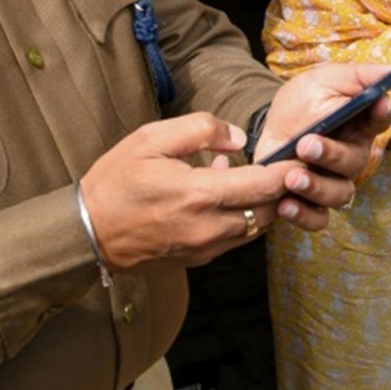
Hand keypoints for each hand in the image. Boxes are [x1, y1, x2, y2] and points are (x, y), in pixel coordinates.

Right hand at [80, 113, 296, 270]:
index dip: (291, 171)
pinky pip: (237, 238)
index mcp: (200, 194)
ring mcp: (205, 247)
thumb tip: (239, 139)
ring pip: (257, 227)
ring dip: (265, 204)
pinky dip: (244, 218)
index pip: (266, 185)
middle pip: (270, 210)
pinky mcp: (199, 259)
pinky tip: (230, 196)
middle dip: (284, 189)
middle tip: (290, 165)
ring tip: (258, 177)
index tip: (302, 156)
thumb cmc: (117, 181)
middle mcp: (209, 227)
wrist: (88, 232)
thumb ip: (201, 130)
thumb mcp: (151, 139)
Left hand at [254, 62, 390, 222]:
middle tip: (306, 144)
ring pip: (340, 194)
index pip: (379, 118)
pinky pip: (318, 219)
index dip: (381, 111)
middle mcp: (352, 156)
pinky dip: (303, 215)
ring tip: (291, 177)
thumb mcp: (319, 82)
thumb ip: (354, 77)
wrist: (266, 131)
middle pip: (355, 160)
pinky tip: (285, 204)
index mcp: (359, 123)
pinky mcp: (312, 203)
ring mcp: (334, 181)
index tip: (378, 102)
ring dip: (316, 187)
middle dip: (331, 154)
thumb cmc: (299, 105)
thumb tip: (388, 71)